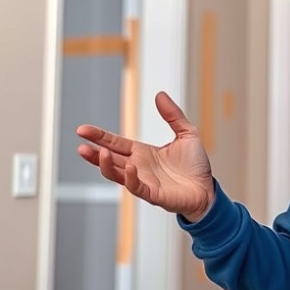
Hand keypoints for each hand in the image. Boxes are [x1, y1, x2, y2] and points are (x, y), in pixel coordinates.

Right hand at [77, 91, 214, 221]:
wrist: (208, 189)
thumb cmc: (195, 165)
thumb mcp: (187, 133)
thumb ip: (173, 115)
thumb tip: (160, 95)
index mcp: (143, 153)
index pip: (115, 143)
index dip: (99, 136)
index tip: (82, 130)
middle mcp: (138, 167)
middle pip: (109, 158)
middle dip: (94, 151)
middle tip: (81, 143)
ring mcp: (143, 181)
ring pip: (116, 174)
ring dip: (105, 164)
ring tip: (98, 152)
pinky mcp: (153, 194)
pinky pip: (136, 187)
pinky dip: (130, 178)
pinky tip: (128, 167)